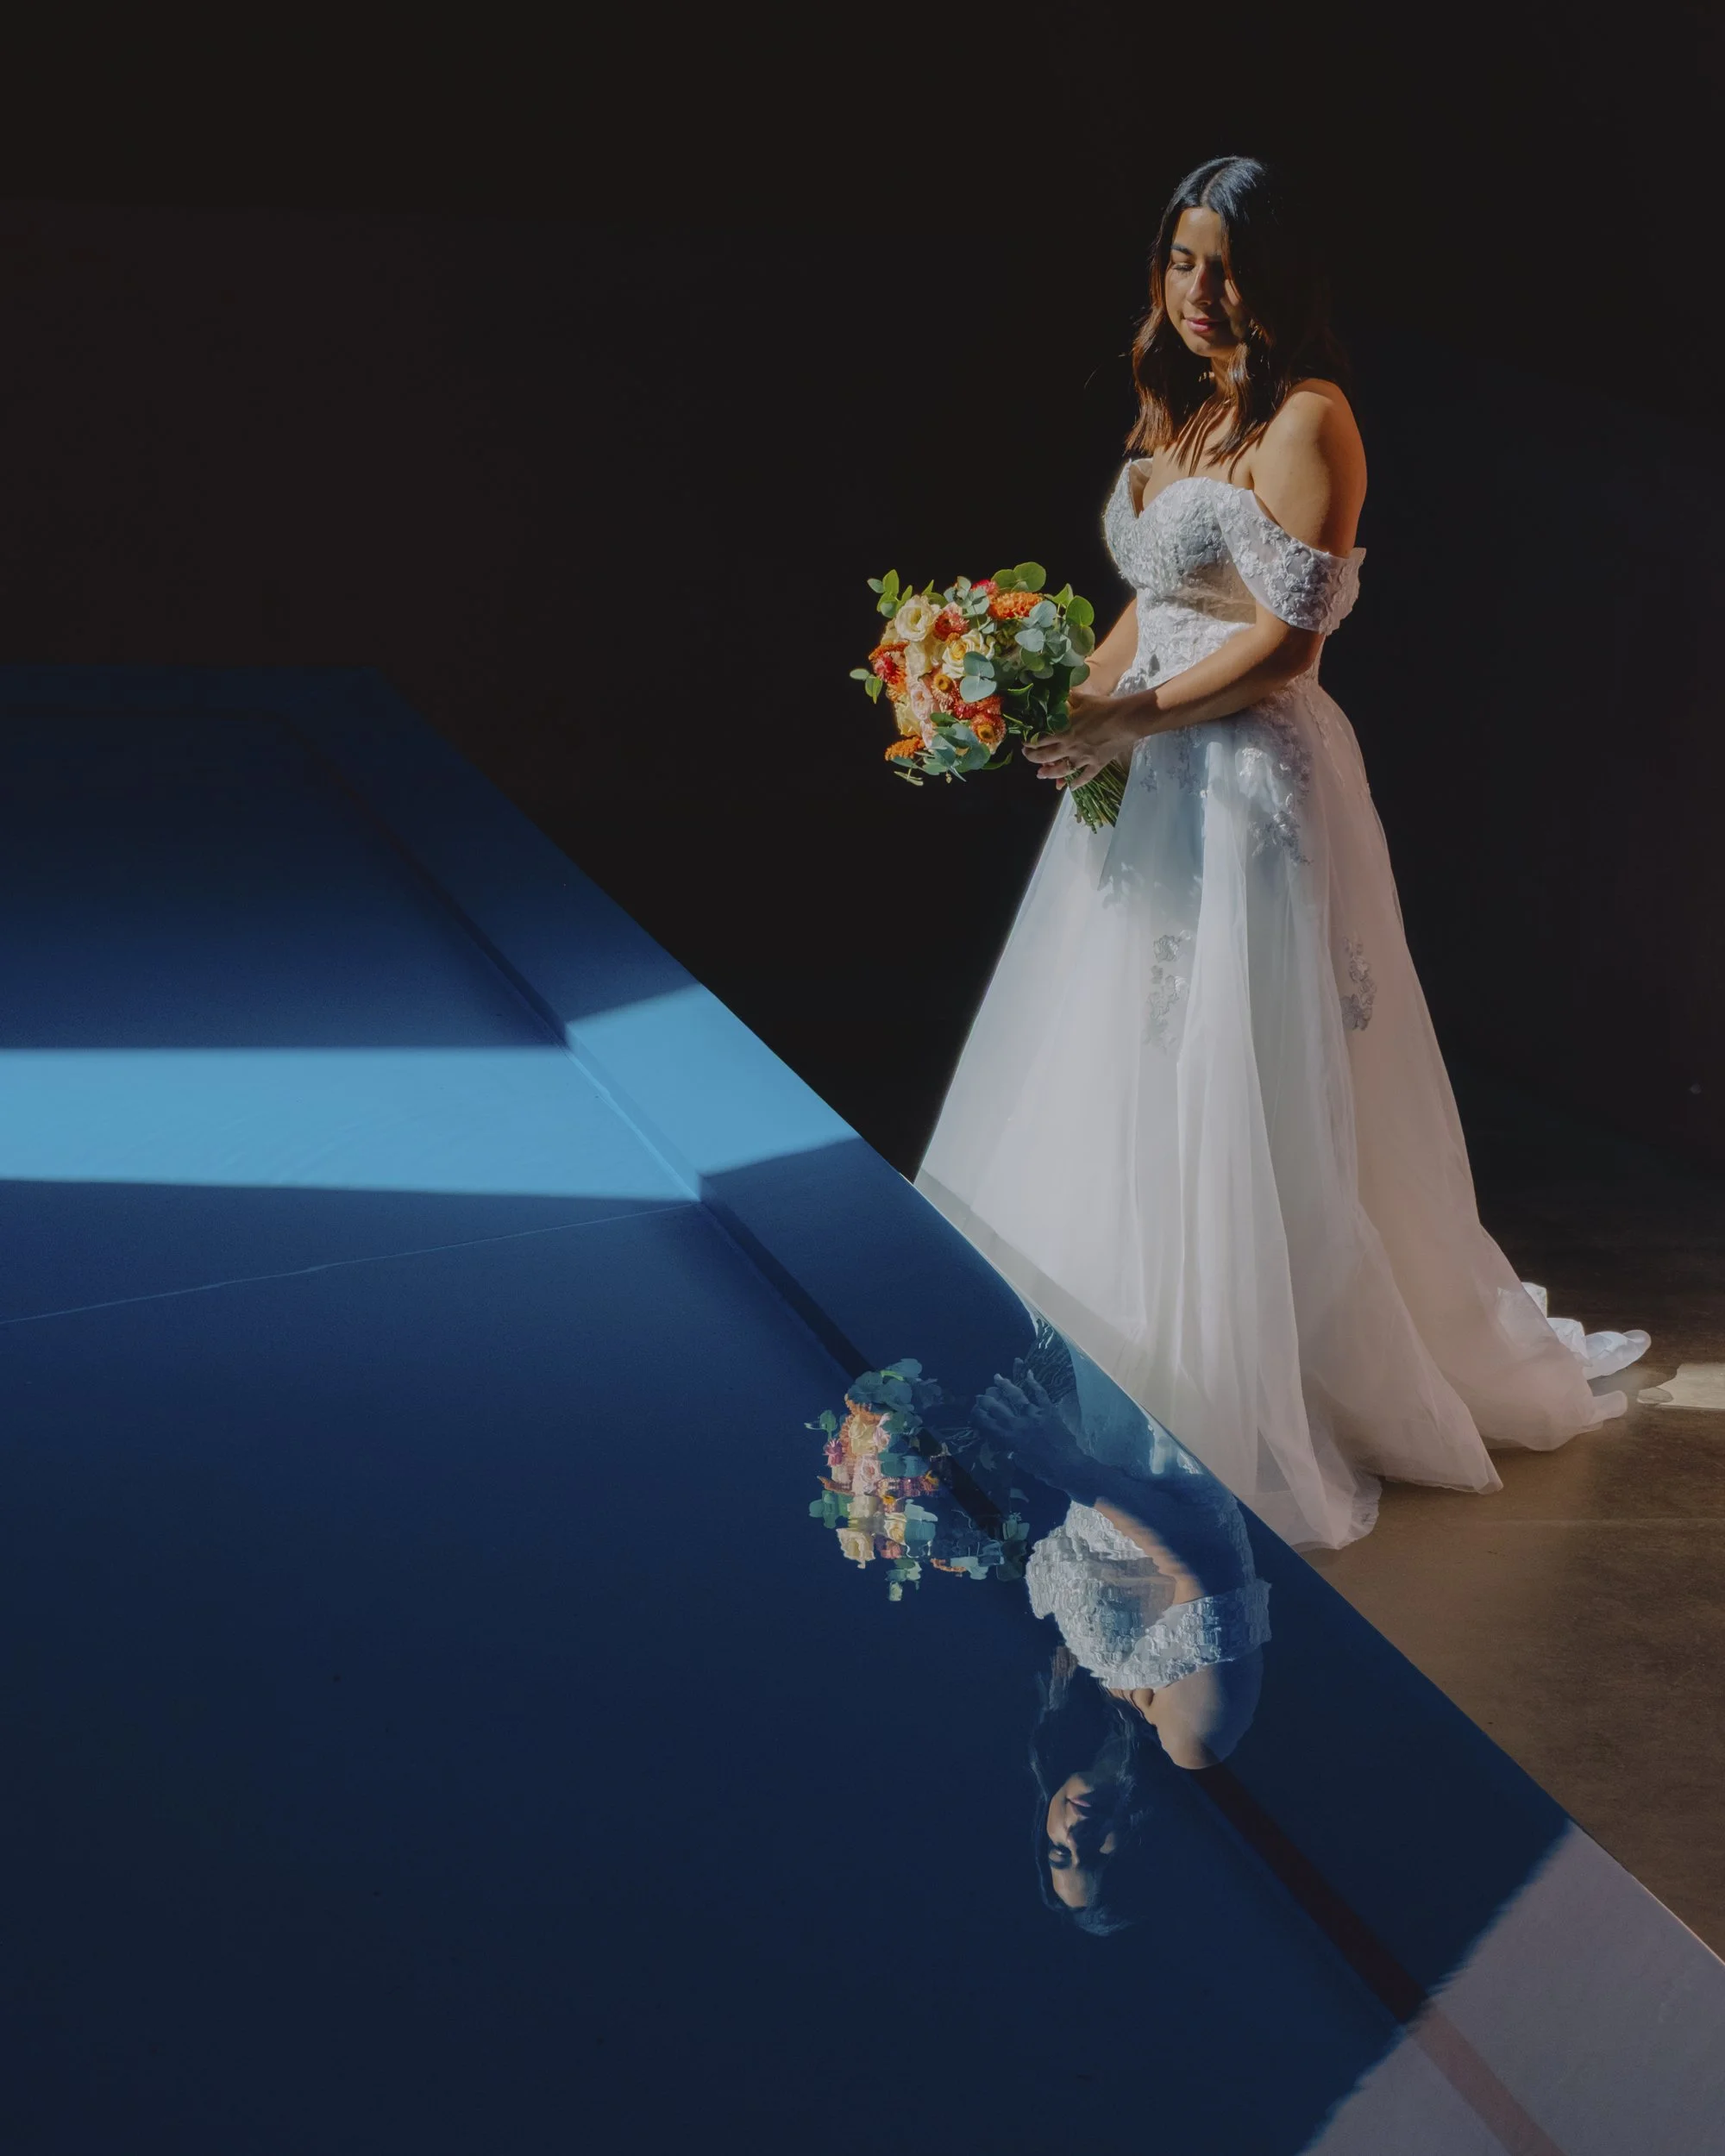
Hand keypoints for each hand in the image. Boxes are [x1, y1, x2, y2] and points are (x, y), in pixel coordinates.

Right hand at [973, 1366, 1075, 1470]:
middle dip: (986, 1400)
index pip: (988, 1424)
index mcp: (1010, 1439)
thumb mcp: (1022, 1462)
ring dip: (1005, 1385)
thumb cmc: (1044, 1470)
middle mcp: (1018, 1424)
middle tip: (980, 1395)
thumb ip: (1014, 1450)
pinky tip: (1029, 1373)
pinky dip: (1034, 1383)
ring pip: (1017, 1396)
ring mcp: (1034, 1415)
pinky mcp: (1048, 1411)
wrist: (1066, 1465)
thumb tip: (1010, 1445)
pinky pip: (1040, 1394)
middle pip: (998, 1408)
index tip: (974, 1410)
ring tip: (997, 1377)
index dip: (979, 1416)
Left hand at [1023, 676, 1141, 788]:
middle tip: (1028, 758)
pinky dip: (1076, 783)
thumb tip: (1061, 693)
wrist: (1125, 720)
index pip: (1039, 740)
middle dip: (1033, 759)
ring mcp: (1082, 759)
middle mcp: (1069, 748)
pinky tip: (1070, 787)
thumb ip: (1069, 699)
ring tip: (1041, 775)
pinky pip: (1084, 778)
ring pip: (1061, 771)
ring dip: (1049, 774)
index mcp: (1063, 731)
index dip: (1029, 743)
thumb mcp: (1083, 699)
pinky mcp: (1096, 765)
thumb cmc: (1104, 707)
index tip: (1024, 744)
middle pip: (1045, 757)